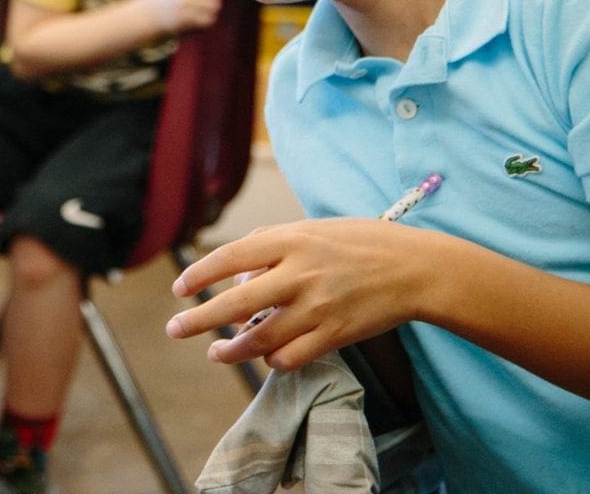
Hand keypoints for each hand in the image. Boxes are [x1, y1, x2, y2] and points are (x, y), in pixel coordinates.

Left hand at [166, 219, 433, 370]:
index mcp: (292, 239)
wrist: (414, 269)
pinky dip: (272, 360)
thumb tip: (237, 276)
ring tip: (216, 353)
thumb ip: (272, 246)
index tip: (179, 289)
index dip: (200, 275)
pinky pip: (290, 357)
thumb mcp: (313, 229)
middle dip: (198, 320)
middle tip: (175, 329)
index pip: (231, 256)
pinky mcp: (334, 335)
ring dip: (231, 350)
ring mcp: (317, 308)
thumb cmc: (361, 243)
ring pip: (259, 338)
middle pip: (235, 303)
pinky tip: (265, 356)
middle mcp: (300, 273)